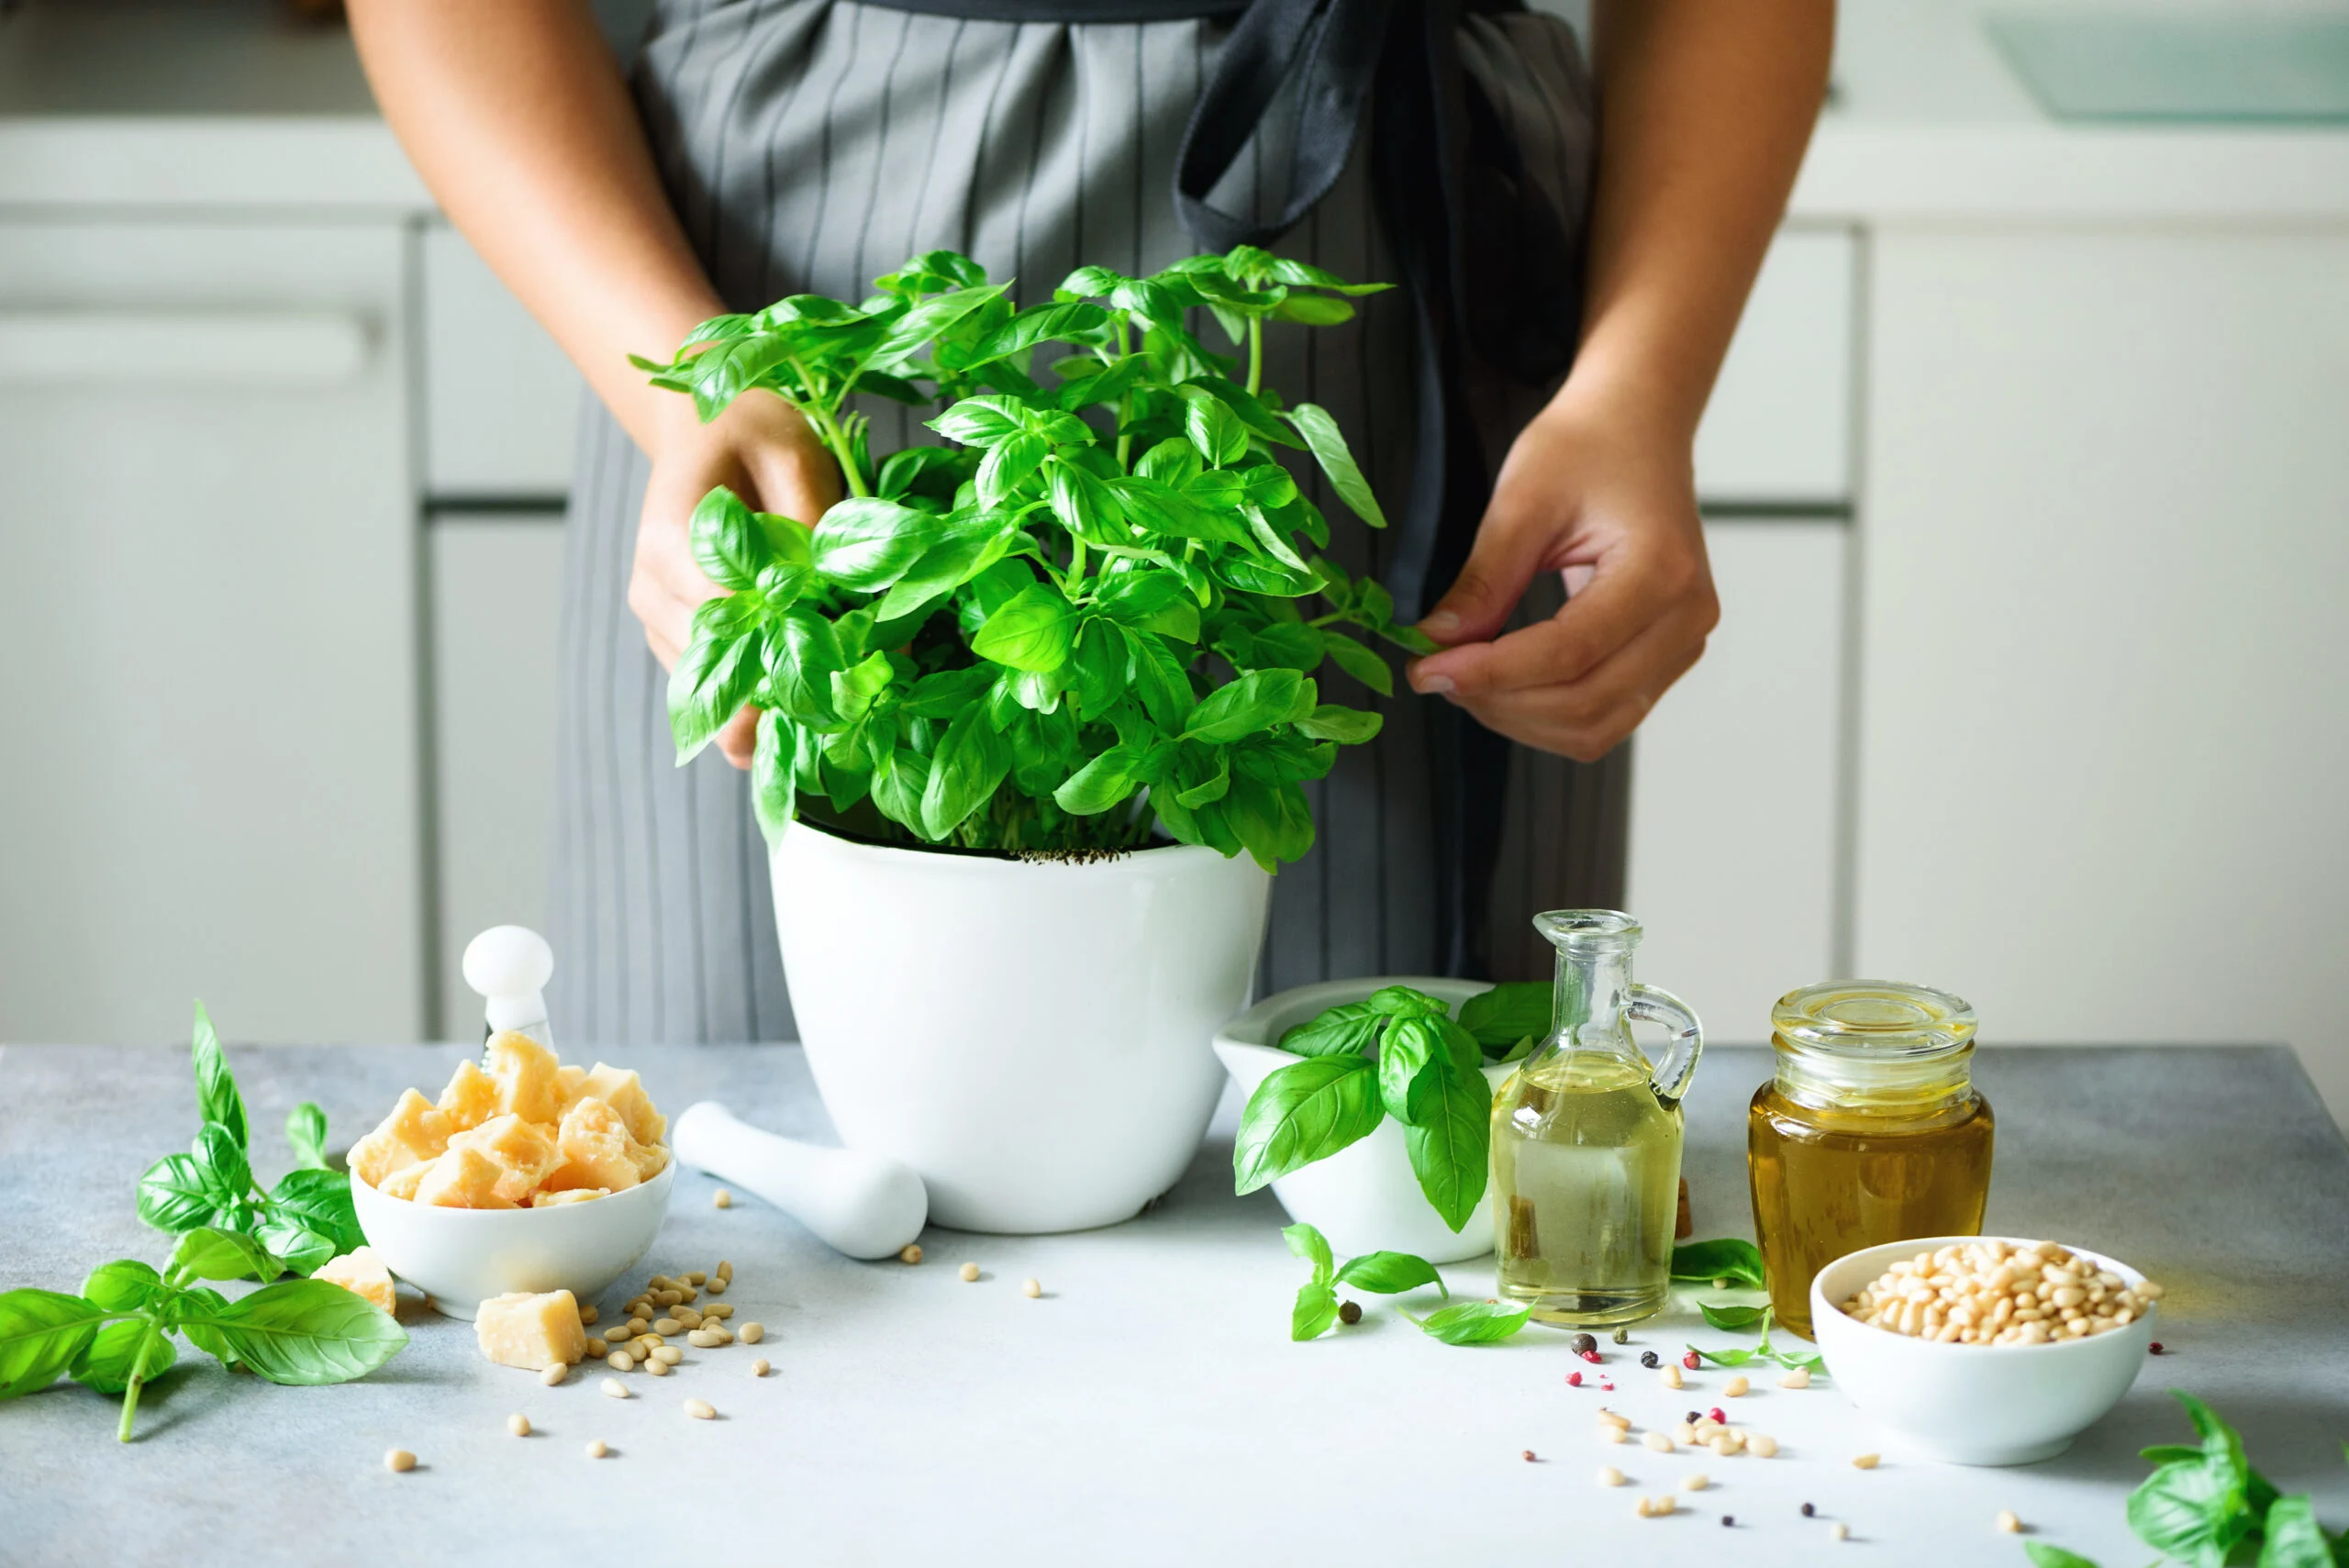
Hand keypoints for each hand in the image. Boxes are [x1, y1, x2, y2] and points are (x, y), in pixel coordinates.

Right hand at [630, 396, 841, 767]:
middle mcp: (652, 587)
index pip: (728, 616)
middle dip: (785, 694)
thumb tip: (846, 600)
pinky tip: (805, 714)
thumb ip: (813, 525)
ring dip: (771, 709)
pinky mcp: (672, 635)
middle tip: (851, 715)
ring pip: (711, 689)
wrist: (704, 429)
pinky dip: (756, 702)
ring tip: (837, 719)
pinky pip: (712, 684)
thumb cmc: (750, 433)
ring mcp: (656, 617)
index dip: (787, 647)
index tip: (847, 669)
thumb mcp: (794, 456)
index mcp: (671, 538)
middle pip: (717, 665)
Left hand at [1404, 397, 1717, 761]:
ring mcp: (1682, 642)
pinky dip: (1546, 715)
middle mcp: (1686, 617)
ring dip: (1519, 718)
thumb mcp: (1523, 501)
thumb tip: (1437, 643)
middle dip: (1498, 700)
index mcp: (1661, 571)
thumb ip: (1484, 581)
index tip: (1427, 669)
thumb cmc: (1588, 446)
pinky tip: (1503, 683)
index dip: (1490, 672)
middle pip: (1584, 702)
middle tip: (1435, 673)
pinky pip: (1606, 715)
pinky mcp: (1666, 656)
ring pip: (1595, 725)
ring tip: (1465, 678)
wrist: (1637, 425)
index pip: (1568, 652)